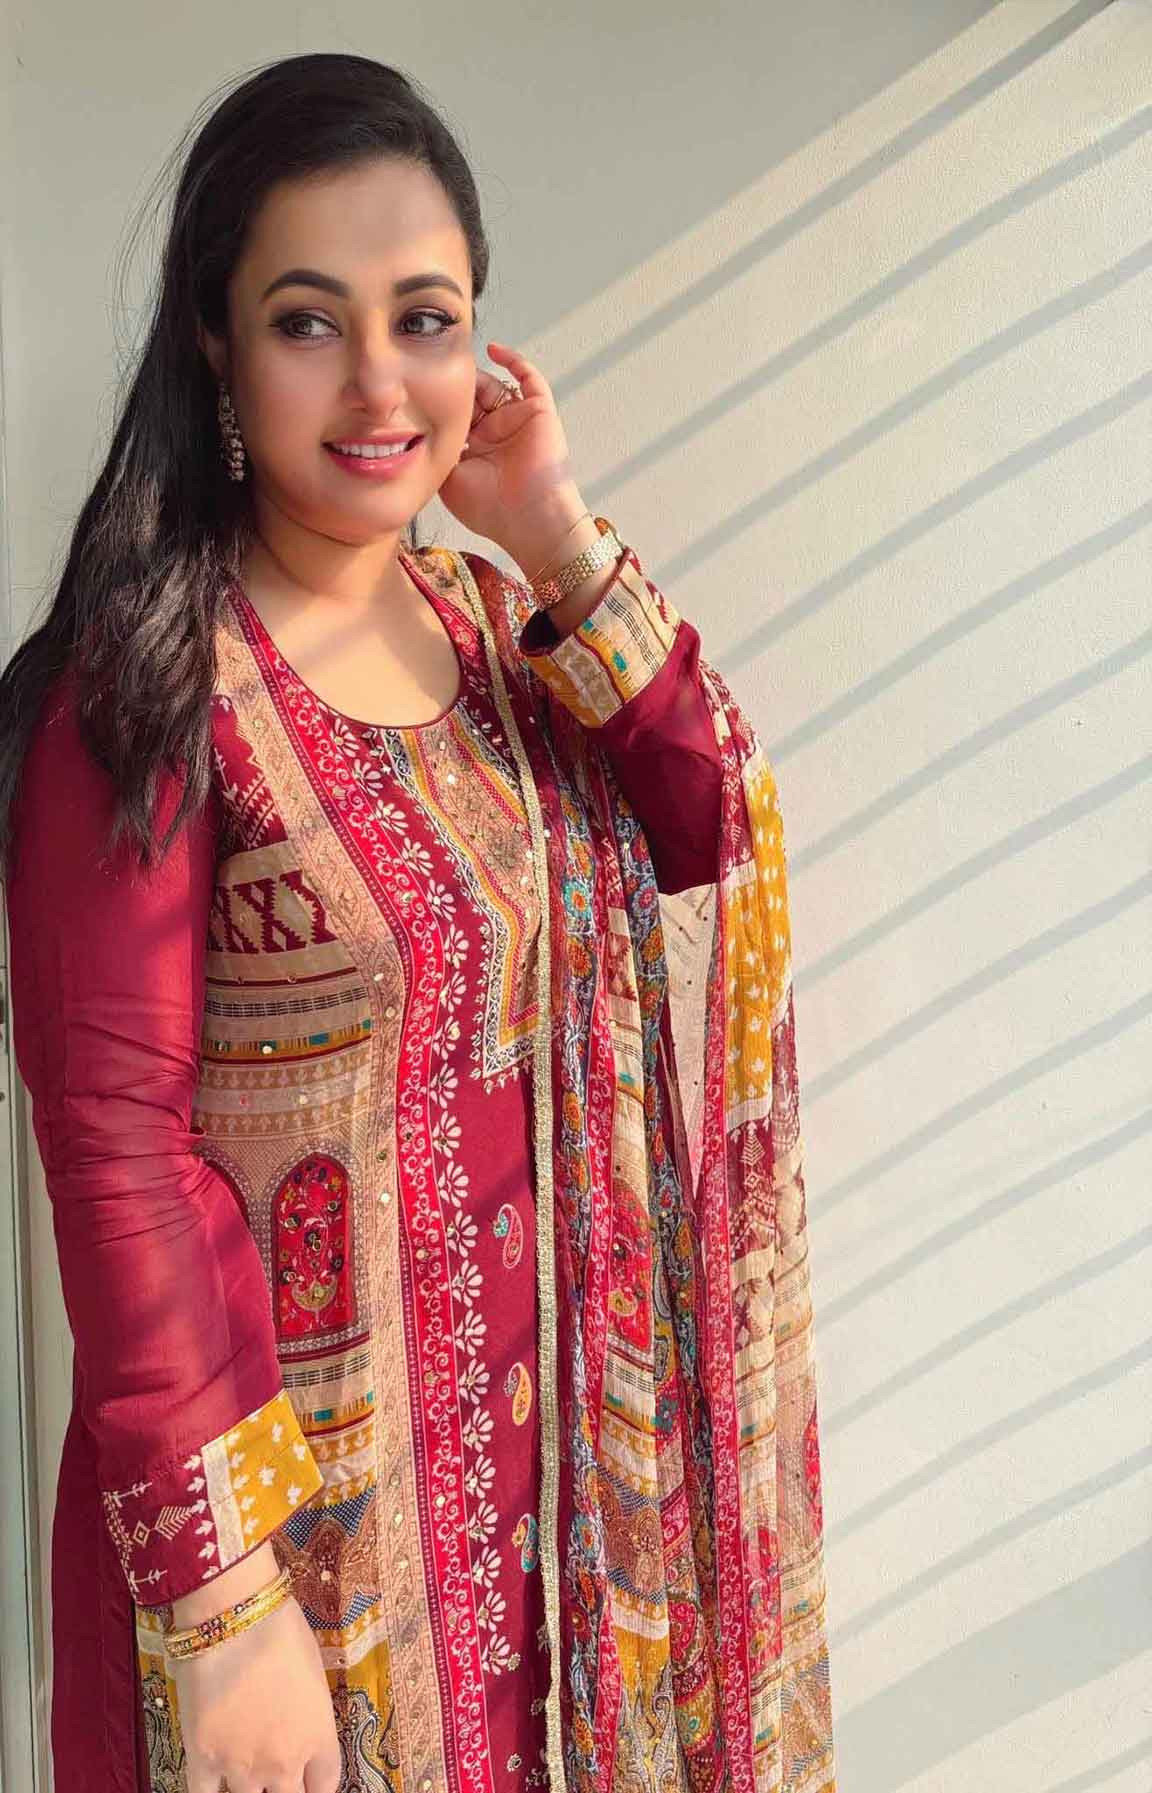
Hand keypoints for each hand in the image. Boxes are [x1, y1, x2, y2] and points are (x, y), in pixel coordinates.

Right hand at [174, 1593, 341, 1792]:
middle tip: (277, 1773)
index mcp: (318, 1737)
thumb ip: (310, 1711)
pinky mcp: (203, 1759)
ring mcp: (241, 1766)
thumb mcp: (313, 1671)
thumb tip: (300, 1723)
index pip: (326, 1784)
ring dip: (249, 1787)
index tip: (310, 1779)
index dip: (317, 1784)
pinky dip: (210, 1792)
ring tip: (246, 1767)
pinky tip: (213, 1782)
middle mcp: (283, 1763)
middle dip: (286, 1789)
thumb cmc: (281, 1630)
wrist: (233, 1618)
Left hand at [438, 341, 581, 558]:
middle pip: (472, 397)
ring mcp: (517, 421)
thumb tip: (417, 428)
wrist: (526, 520)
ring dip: (474, 375)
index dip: (438, 402)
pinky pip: (529, 378)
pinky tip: (492, 349)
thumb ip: (435, 450)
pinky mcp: (538, 412)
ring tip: (454, 368)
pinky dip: (513, 360)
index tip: (416, 389)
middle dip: (454, 387)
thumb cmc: (489, 509)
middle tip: (432, 374)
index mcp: (476, 449)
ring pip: (494, 385)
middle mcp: (496, 432)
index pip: (456, 415)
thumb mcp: (447, 478)